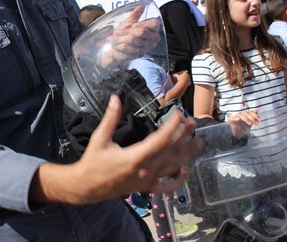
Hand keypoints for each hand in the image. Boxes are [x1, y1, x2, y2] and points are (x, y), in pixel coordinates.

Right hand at [76, 95, 201, 201]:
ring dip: (188, 154)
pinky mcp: (147, 188)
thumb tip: (115, 98)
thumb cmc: (93, 162)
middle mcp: (145, 170)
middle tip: (191, 122)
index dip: (172, 126)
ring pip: (174, 167)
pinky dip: (180, 180)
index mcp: (135, 157)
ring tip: (198, 141)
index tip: (179, 114)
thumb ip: (110, 118)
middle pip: (171, 152)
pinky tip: (187, 170)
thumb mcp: (100, 138)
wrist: (87, 186)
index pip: (160, 140)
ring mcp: (148, 180)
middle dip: (184, 136)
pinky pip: (168, 186)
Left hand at [100, 5, 160, 66]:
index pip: (152, 24)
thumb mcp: (129, 22)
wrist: (116, 47)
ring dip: (121, 38)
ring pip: (134, 40)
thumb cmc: (124, 34)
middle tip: (117, 32)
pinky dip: (122, 46)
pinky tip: (117, 45)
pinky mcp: (140, 55)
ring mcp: (147, 47)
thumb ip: (136, 14)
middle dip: (127, 31)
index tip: (131, 25)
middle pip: (142, 32)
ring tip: (114, 38)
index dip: (140, 24)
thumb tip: (142, 5)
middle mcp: (153, 38)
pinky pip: (131, 49)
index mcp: (153, 29)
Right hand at [226, 110, 259, 138]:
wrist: (238, 134)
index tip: (260, 120)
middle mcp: (240, 114)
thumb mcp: (250, 122)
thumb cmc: (244, 127)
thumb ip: (253, 116)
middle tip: (256, 124)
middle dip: (252, 118)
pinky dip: (235, 118)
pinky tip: (238, 119)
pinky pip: (232, 118)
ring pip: (240, 115)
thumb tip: (257, 109)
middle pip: (246, 113)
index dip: (255, 115)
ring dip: (246, 119)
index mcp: (245, 114)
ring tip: (250, 124)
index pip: (250, 112)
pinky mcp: (230, 120)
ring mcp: (235, 117)